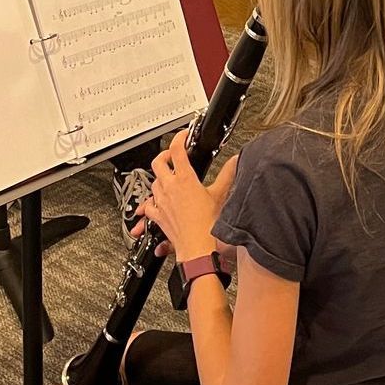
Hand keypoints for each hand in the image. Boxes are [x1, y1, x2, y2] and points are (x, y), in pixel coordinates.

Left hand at [135, 130, 239, 263]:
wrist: (198, 248)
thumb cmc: (208, 225)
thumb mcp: (220, 195)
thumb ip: (228, 174)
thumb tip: (236, 160)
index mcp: (185, 179)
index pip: (177, 150)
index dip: (179, 138)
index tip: (184, 136)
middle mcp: (169, 187)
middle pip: (158, 162)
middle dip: (165, 155)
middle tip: (172, 155)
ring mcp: (161, 201)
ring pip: (153, 181)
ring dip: (160, 177)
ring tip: (168, 178)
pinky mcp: (157, 215)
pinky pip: (148, 204)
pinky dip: (151, 200)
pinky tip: (155, 202)